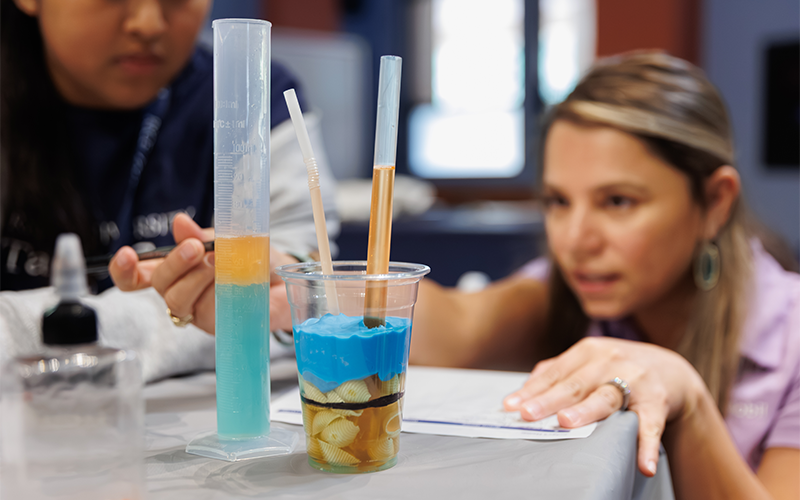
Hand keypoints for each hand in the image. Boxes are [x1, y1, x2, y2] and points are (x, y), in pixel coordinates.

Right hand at [109, 214, 298, 333]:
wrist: (284, 279)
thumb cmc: (251, 258)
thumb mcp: (229, 238)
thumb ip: (204, 234)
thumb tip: (179, 223)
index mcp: (176, 270)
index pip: (137, 276)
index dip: (124, 270)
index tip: (125, 255)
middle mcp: (180, 292)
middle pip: (159, 285)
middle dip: (175, 264)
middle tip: (197, 247)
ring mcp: (197, 312)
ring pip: (179, 301)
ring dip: (196, 278)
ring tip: (218, 262)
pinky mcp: (216, 325)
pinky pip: (207, 313)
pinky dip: (218, 294)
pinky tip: (231, 281)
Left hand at [502, 336, 706, 476]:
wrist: (672, 370)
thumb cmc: (619, 368)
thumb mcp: (590, 361)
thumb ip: (560, 371)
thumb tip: (525, 387)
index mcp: (588, 352)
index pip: (554, 374)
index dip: (531, 390)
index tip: (510, 406)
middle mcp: (610, 361)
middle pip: (574, 384)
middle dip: (549, 400)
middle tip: (528, 414)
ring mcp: (635, 380)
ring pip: (606, 398)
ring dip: (587, 411)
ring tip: (567, 423)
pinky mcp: (658, 401)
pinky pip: (650, 425)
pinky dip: (647, 445)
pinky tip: (644, 464)